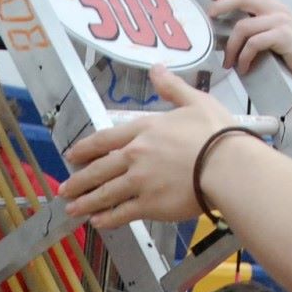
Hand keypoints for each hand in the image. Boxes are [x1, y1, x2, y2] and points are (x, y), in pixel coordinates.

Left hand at [61, 65, 234, 228]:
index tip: (71, 155)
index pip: (105, 139)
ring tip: (72, 209)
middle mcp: (136, 155)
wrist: (227, 165)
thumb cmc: (217, 133)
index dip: (85, 148)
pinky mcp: (150, 205)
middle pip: (99, 169)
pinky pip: (122, 213)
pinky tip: (98, 222)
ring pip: (105, 193)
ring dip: (86, 202)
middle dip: (79, 180)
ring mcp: (140, 181)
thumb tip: (156, 69)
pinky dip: (108, 218)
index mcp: (145, 129)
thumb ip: (172, 87)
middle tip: (64, 189)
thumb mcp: (195, 101)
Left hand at [209, 0, 291, 94]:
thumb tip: (226, 33)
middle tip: (210, 19)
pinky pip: (254, 43)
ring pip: (244, 26)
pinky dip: (244, 57)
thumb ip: (256, 27)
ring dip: (231, 46)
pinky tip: (243, 67)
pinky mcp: (283, 37)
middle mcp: (277, 8)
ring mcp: (281, 21)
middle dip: (221, 6)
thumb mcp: (273, 33)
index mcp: (273, 4)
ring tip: (228, 62)